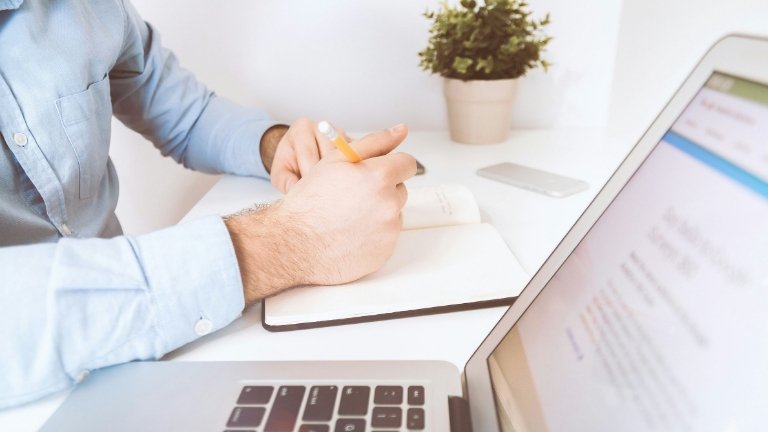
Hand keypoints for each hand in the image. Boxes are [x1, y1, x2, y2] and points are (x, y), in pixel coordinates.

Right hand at [227, 124, 415, 305]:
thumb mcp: (336, 160)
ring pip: (394, 214)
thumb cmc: (310, 201)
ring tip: (349, 216)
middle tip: (353, 195)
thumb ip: (374, 142)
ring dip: (379, 212)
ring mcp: (389, 231)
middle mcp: (389, 204)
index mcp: (380, 176)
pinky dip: (374, 234)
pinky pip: (387, 237)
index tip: (379, 171)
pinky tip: (350, 233)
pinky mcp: (385, 252)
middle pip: (400, 189)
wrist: (294, 243)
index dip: (391, 165)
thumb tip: (400, 130)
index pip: (407, 163)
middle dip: (383, 190)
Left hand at [260, 118, 353, 193]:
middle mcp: (322, 126)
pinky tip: (344, 183)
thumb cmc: (290, 163)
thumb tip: (294, 187)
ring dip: (340, 174)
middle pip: (329, 154)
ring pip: (345, 156)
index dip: (309, 176)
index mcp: (301, 129)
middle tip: (322, 194)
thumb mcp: (279, 172)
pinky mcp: (352, 141)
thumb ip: (283, 180)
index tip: (309, 192)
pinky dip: (351, 171)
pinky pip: (356, 158)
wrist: (300, 153)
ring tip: (333, 189)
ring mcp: (339, 133)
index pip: (309, 153)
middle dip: (325, 176)